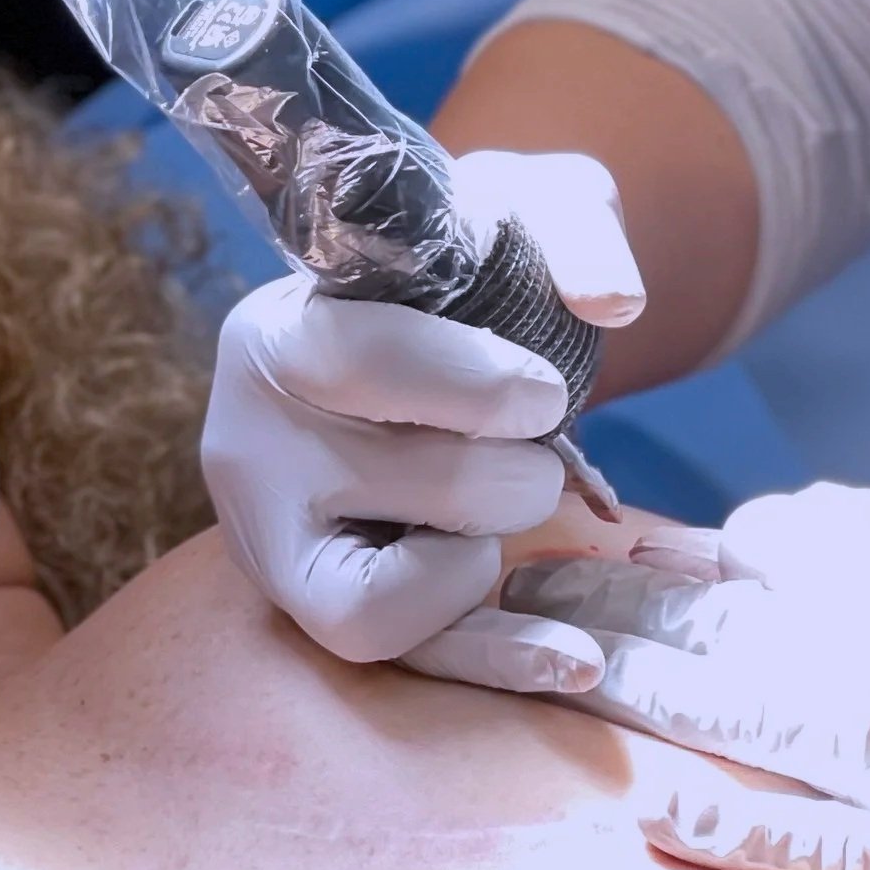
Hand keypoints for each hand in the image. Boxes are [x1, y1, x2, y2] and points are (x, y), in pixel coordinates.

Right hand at [200, 147, 643, 666]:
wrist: (431, 336)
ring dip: (480, 557)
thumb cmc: (468, 265)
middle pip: (401, 485)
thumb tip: (615, 300)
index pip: (358, 361)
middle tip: (537, 445)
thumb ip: (570, 226)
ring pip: (376, 605)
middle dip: (511, 471)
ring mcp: (276, 550)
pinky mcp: (321, 618)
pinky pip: (407, 665)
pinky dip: (499, 660)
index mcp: (279, 334)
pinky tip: (577, 658)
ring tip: (501, 507)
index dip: (473, 384)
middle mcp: (253, 452)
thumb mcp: (519, 204)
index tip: (548, 392)